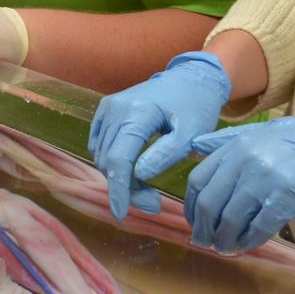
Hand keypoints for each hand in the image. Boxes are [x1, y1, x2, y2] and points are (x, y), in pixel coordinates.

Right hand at [88, 51, 231, 220]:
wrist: (189, 79)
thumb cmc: (196, 107)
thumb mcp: (192, 133)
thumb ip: (167, 153)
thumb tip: (140, 174)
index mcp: (137, 113)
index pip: (119, 158)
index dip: (118, 189)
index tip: (121, 214)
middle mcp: (114, 109)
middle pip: (109, 160)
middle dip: (126, 187)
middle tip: (154, 202)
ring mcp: (106, 108)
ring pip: (101, 155)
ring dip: (120, 176)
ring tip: (147, 187)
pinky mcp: (105, 110)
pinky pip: (98, 144)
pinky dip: (112, 162)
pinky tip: (133, 168)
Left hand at [184, 108, 294, 252]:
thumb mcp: (266, 133)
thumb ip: (229, 140)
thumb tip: (196, 146)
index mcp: (237, 143)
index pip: (199, 178)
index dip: (191, 204)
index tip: (193, 221)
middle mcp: (246, 158)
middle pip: (210, 201)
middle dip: (203, 227)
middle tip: (204, 242)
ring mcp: (266, 176)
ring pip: (231, 217)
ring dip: (224, 239)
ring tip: (224, 248)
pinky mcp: (289, 195)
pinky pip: (260, 225)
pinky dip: (250, 240)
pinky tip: (247, 246)